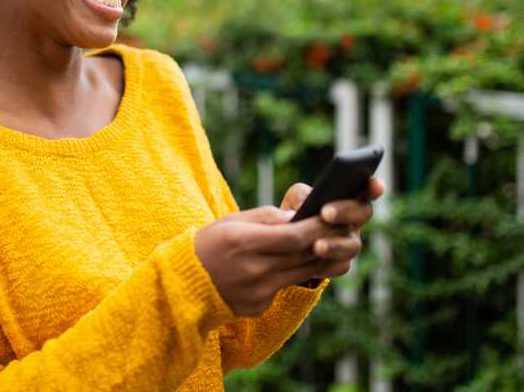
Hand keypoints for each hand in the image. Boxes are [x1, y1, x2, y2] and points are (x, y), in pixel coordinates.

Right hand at [194, 205, 359, 316]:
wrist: (183, 284)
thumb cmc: (209, 244)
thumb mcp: (233, 222)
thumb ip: (268, 218)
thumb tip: (300, 217)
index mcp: (245, 243)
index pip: (295, 237)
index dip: (318, 227)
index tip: (331, 216)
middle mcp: (254, 270)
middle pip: (304, 256)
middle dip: (325, 241)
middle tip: (339, 229)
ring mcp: (258, 292)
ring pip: (301, 274)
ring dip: (317, 259)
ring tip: (325, 245)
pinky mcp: (259, 306)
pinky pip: (284, 287)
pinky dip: (290, 274)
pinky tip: (286, 265)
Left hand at [280, 177, 384, 285]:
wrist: (288, 245)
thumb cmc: (296, 212)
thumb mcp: (295, 199)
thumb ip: (300, 195)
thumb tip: (303, 205)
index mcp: (348, 198)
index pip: (367, 189)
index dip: (374, 187)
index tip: (376, 187)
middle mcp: (355, 220)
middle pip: (362, 213)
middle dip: (345, 212)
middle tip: (325, 214)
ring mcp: (351, 243)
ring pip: (352, 245)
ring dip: (335, 245)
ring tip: (317, 246)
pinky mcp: (341, 264)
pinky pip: (340, 265)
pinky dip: (326, 264)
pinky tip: (312, 264)